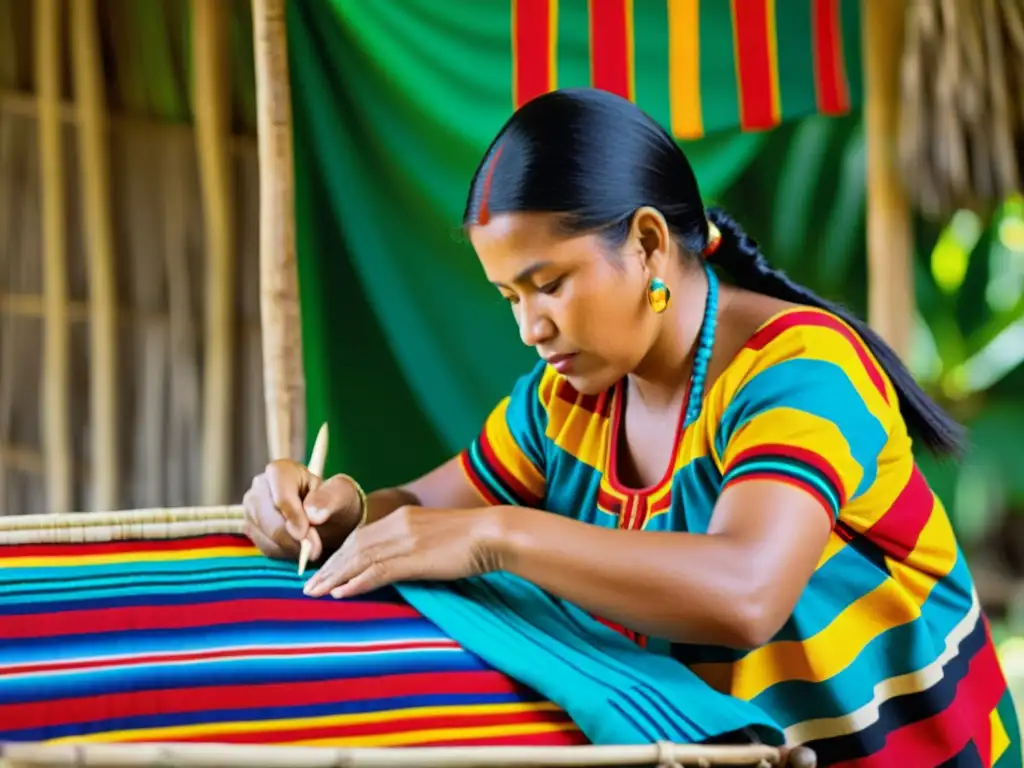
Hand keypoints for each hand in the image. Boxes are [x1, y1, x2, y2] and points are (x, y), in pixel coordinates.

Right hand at [242, 460, 364, 562]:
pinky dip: (285, 553)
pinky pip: (266, 547)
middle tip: (315, 550)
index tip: (307, 534)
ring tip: (312, 546)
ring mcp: (251, 508)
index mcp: (280, 470)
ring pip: (266, 536)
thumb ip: (328, 500)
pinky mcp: (252, 528)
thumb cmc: (334, 501)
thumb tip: (312, 515)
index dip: (293, 518)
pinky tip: (300, 547)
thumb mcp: (341, 495)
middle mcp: (259, 486)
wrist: (330, 515)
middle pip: (268, 519)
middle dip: (293, 538)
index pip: (280, 498)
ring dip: (291, 547)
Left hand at [302, 505, 503, 598]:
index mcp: (402, 516)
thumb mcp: (434, 537)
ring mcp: (405, 539)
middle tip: (309, 586)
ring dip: (335, 576)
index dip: (338, 554)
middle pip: (353, 546)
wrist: (493, 534)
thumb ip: (413, 545)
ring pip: (359, 558)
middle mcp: (398, 523)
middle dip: (329, 567)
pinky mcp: (415, 556)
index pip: (360, 536)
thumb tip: (398, 565)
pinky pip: (378, 571)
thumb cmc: (471, 539)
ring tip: (316, 593)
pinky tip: (342, 593)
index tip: (323, 570)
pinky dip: (357, 582)